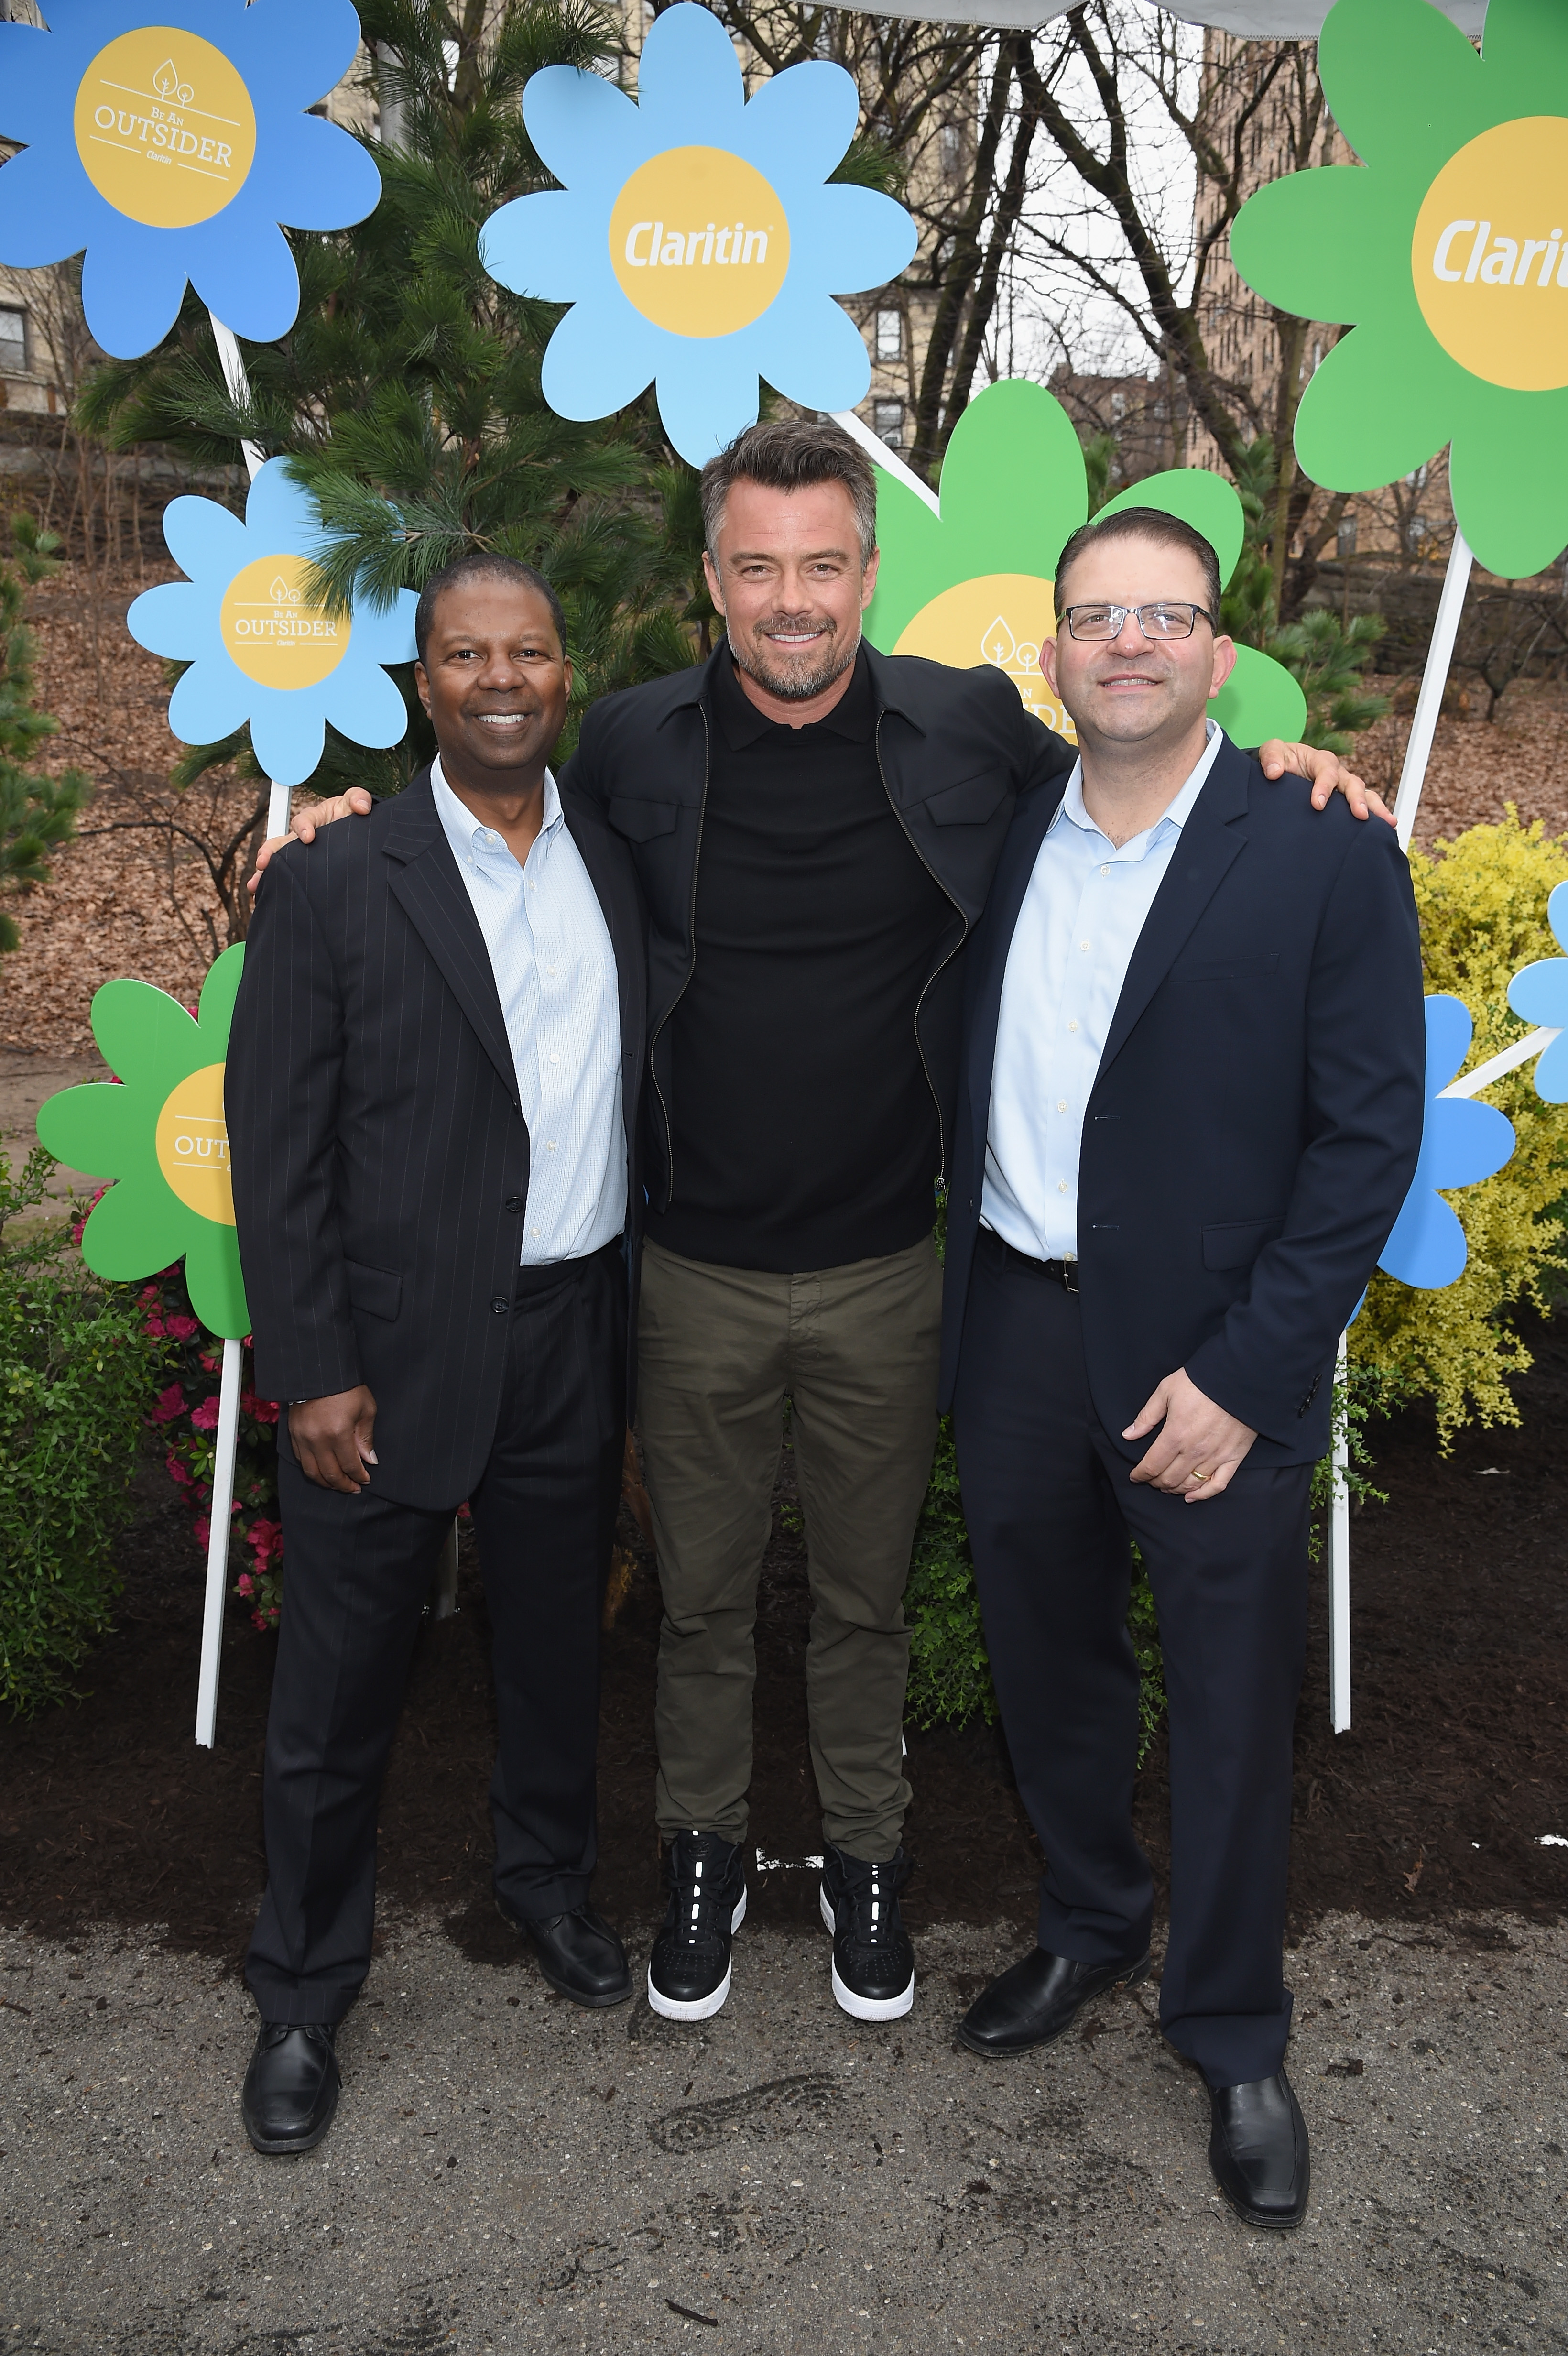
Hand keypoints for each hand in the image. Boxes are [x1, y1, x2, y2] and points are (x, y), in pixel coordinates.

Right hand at [247, 787, 373, 891]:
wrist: (356, 836)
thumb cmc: (350, 817)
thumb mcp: (355, 804)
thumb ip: (359, 799)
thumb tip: (362, 806)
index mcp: (313, 820)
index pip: (304, 820)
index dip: (304, 827)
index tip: (308, 837)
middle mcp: (301, 837)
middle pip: (280, 843)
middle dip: (270, 852)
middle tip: (263, 862)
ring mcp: (299, 854)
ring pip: (278, 861)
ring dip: (266, 872)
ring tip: (256, 885)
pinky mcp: (302, 869)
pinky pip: (286, 876)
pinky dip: (273, 885)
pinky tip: (262, 895)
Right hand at [288, 1384, 377, 1492]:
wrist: (320, 1371)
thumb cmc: (347, 1388)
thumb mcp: (366, 1409)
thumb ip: (366, 1437)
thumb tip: (369, 1460)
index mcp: (338, 1433)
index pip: (350, 1465)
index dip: (359, 1476)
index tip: (366, 1480)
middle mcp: (317, 1439)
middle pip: (330, 1474)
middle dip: (344, 1485)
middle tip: (354, 1488)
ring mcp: (302, 1437)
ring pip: (312, 1471)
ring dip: (326, 1482)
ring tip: (337, 1484)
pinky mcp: (292, 1433)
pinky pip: (300, 1459)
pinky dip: (311, 1470)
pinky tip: (321, 1471)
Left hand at [1124, 1366, 1256, 1501]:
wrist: (1239, 1377)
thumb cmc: (1201, 1381)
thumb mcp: (1166, 1391)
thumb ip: (1147, 1417)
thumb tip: (1129, 1435)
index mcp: (1175, 1435)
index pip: (1152, 1466)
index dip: (1140, 1474)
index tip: (1135, 1476)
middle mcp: (1194, 1451)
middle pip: (1169, 1479)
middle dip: (1155, 1482)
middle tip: (1150, 1479)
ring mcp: (1215, 1457)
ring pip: (1190, 1485)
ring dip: (1175, 1489)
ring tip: (1167, 1486)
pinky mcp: (1233, 1458)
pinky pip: (1218, 1484)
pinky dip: (1203, 1495)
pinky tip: (1192, 1497)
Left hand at [1258, 739, 1393, 826]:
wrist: (1280, 772)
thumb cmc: (1279, 761)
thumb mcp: (1272, 752)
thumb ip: (1271, 757)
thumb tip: (1274, 773)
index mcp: (1320, 761)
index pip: (1327, 773)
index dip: (1324, 787)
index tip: (1317, 805)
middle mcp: (1337, 773)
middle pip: (1353, 783)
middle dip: (1357, 799)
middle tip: (1360, 815)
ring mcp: (1344, 788)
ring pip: (1365, 795)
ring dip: (1376, 808)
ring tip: (1388, 823)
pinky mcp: (1344, 803)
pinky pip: (1364, 808)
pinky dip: (1376, 818)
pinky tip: (1387, 830)